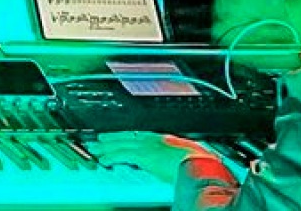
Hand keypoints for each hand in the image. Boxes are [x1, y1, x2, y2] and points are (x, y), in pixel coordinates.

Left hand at [90, 132, 218, 184]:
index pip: (140, 134)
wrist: (204, 166)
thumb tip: (168, 167)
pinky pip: (122, 154)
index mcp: (165, 138)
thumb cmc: (202, 164)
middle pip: (127, 136)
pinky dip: (111, 156)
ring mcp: (148, 145)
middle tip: (100, 139)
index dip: (127, 136)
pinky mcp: (144, 155)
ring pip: (121, 143)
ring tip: (96, 149)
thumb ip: (174, 158)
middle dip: (112, 138)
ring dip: (107, 147)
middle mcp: (154, 138)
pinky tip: (104, 160)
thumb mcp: (187, 158)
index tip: (117, 136)